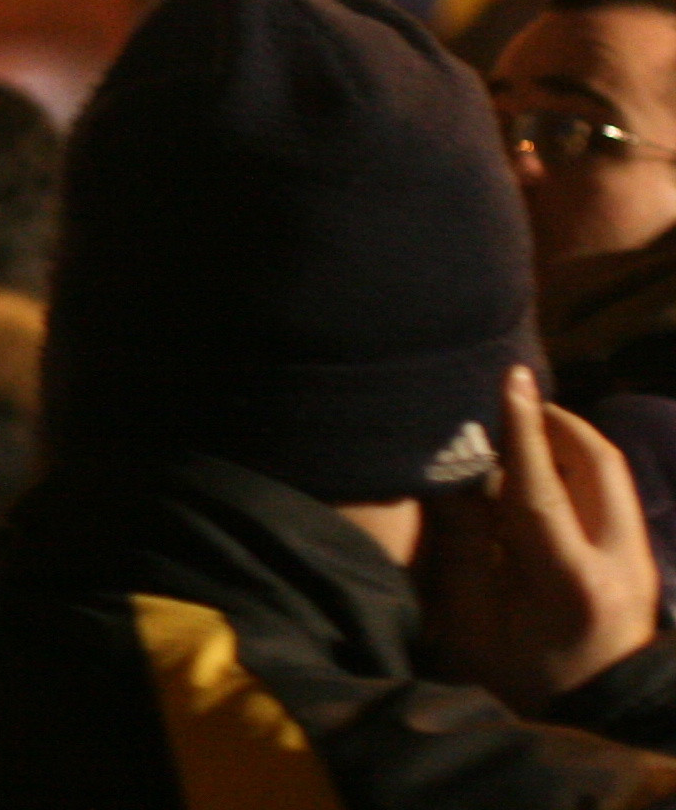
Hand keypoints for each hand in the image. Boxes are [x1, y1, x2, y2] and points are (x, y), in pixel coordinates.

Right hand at [418, 365, 661, 710]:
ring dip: (571, 445)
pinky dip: (581, 473)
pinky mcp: (643, 568)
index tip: (510, 376)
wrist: (592, 722)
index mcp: (567, 579)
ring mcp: (640, 566)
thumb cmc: (516, 677)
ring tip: (526, 438)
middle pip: (599, 463)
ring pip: (613, 475)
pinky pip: (615, 497)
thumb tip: (455, 473)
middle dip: (557, 423)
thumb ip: (463, 542)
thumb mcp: (470, 618)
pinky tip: (546, 482)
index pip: (541, 484)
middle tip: (514, 406)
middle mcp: (618, 563)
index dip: (522, 426)